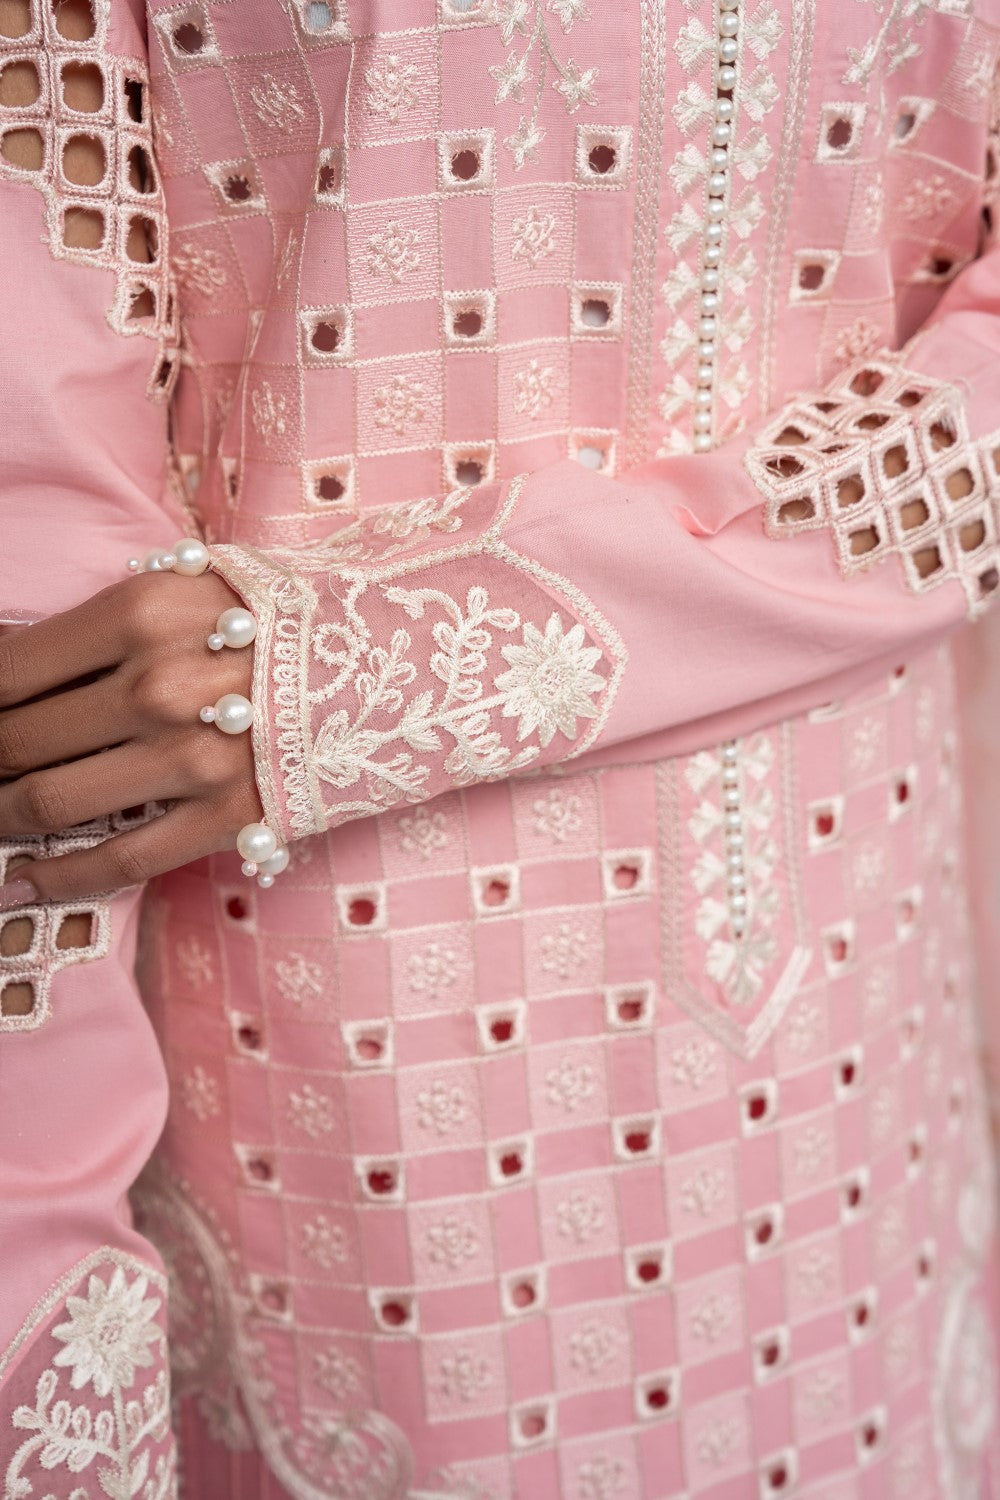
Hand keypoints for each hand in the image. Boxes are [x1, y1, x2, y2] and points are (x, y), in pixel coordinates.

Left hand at [0, 570, 262, 904]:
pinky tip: (21, 883)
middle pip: (18, 740)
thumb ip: (109, 620)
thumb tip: (14, 663)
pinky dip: (56, 879)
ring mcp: (193, 759)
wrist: (404, 659)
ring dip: (1, 816)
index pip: (9, 670)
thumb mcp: (193, 586)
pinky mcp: (228, 818)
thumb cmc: (289, 615)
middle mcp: (157, 687)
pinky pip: (118, 862)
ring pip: (52, 804)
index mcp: (142, 614)